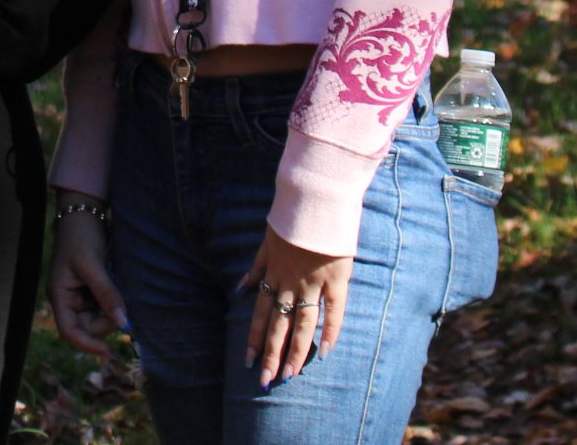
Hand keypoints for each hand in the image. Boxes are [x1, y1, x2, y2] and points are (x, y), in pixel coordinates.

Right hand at [46, 198, 126, 355]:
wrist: (85, 211)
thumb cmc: (81, 235)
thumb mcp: (93, 265)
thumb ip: (107, 294)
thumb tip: (124, 324)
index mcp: (60, 295)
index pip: (69, 331)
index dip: (87, 344)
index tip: (109, 351)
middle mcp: (69, 299)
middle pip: (88, 327)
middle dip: (106, 322)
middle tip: (123, 307)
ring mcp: (81, 294)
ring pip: (100, 317)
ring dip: (113, 311)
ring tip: (121, 289)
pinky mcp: (94, 287)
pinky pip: (106, 304)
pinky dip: (115, 301)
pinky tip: (121, 288)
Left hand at [241, 229, 350, 385]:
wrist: (315, 196)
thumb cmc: (290, 216)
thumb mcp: (266, 240)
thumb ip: (256, 267)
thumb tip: (240, 288)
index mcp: (273, 273)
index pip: (261, 313)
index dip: (255, 338)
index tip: (248, 362)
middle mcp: (290, 282)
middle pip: (279, 324)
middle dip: (272, 354)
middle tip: (266, 381)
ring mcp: (314, 282)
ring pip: (303, 323)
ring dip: (297, 351)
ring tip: (291, 375)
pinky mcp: (336, 277)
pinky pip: (334, 310)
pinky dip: (331, 330)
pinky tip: (326, 351)